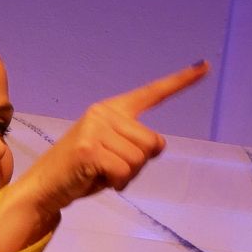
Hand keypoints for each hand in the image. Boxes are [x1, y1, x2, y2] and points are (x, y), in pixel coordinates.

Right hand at [12, 61, 208, 218]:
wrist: (45, 186)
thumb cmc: (83, 171)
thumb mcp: (114, 152)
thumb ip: (137, 144)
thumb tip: (157, 145)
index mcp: (113, 109)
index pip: (153, 93)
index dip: (181, 81)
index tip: (205, 65)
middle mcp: (104, 112)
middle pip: (153, 143)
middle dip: (137, 164)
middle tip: (109, 167)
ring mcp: (95, 129)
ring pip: (140, 160)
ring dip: (125, 175)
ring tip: (101, 173)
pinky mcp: (89, 149)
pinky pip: (124, 171)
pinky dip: (116, 183)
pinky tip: (96, 179)